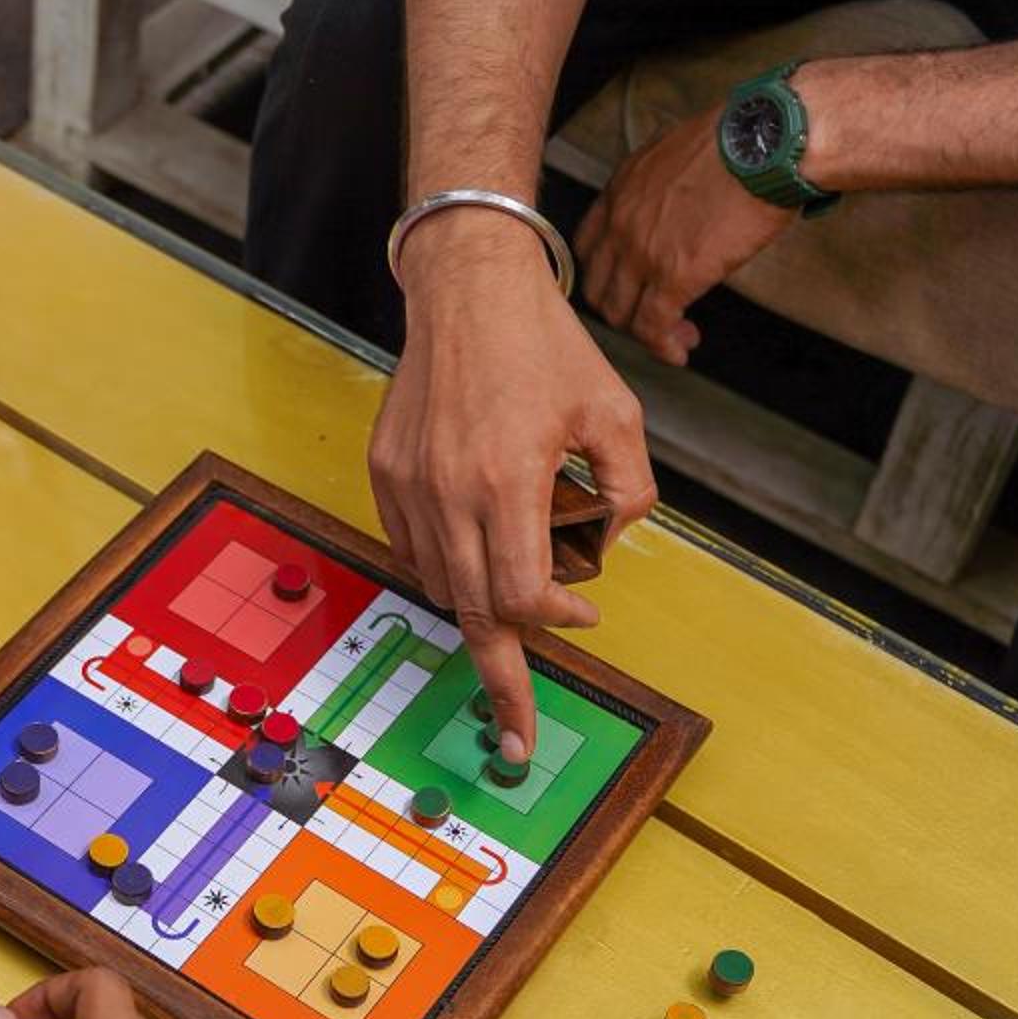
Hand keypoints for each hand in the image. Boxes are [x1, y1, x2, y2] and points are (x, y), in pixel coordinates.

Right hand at [374, 212, 655, 756]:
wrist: (468, 290)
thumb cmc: (545, 345)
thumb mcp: (616, 413)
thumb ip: (630, 491)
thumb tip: (608, 549)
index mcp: (506, 481)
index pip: (523, 595)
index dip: (557, 623)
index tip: (585, 617)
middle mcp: (448, 492)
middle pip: (473, 612)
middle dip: (501, 675)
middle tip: (516, 728)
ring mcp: (409, 485)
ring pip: (442, 585)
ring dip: (481, 609)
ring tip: (517, 607)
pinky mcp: (386, 473)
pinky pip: (414, 549)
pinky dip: (447, 568)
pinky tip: (479, 552)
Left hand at [573, 103, 795, 365]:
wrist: (765, 145)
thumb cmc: (739, 142)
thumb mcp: (678, 153)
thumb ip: (662, 184)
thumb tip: (678, 202)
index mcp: (619, 191)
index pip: (589, 248)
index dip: (608, 274)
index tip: (632, 285)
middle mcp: (619, 223)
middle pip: (599, 286)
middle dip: (624, 308)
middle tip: (655, 316)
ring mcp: (641, 252)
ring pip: (621, 312)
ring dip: (646, 332)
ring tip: (678, 336)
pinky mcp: (674, 276)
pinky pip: (653, 326)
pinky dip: (664, 346)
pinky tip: (680, 350)